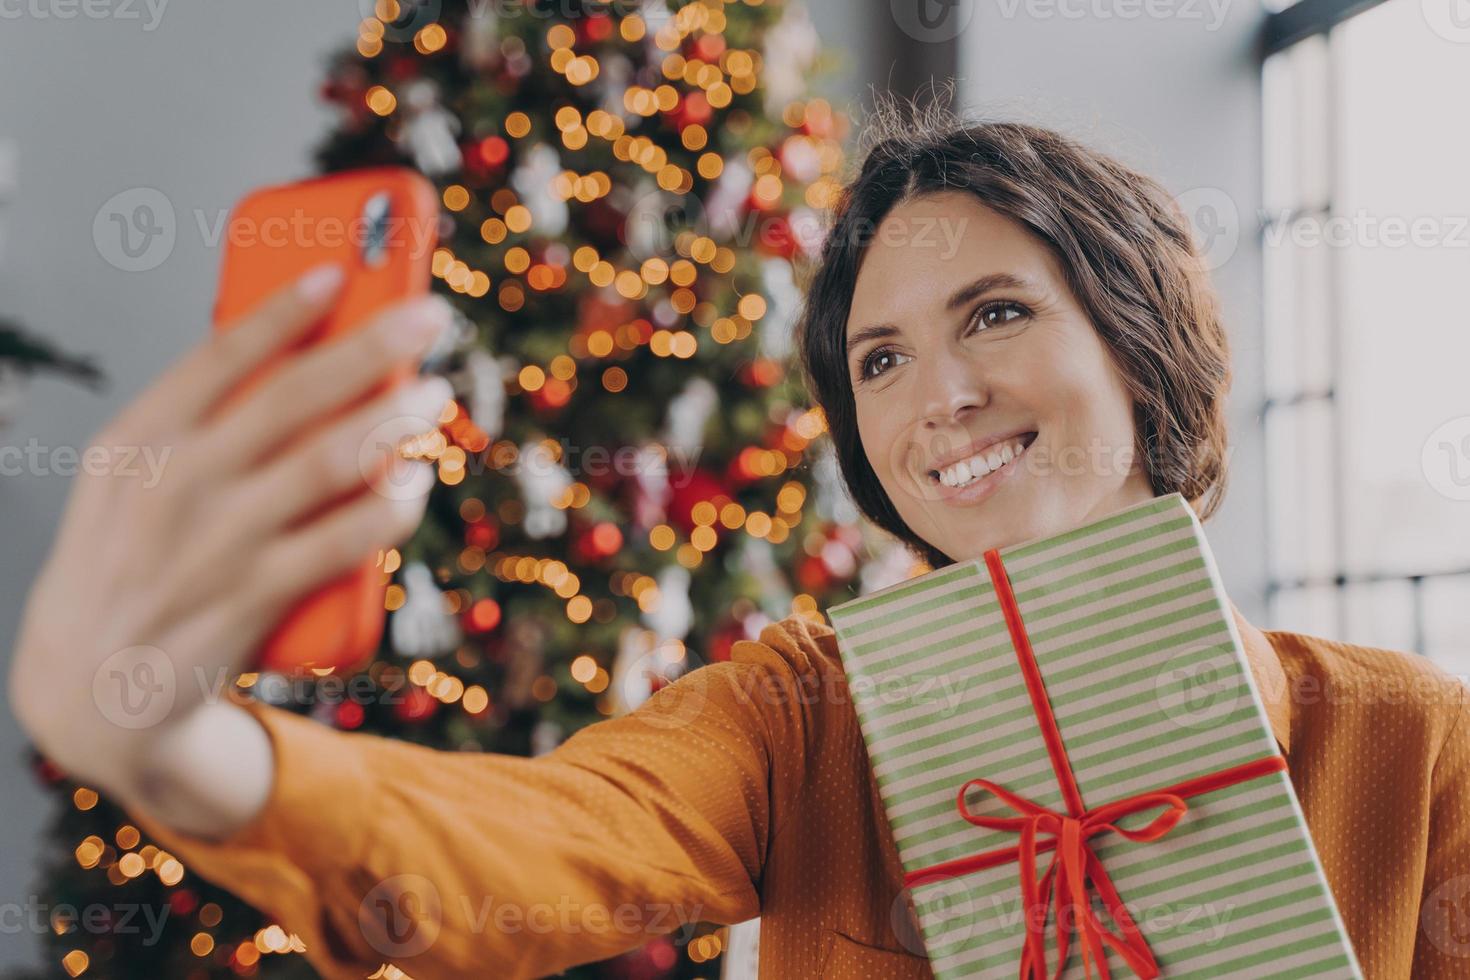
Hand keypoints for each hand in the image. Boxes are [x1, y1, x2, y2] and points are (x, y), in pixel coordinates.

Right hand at [7, 264, 453, 800]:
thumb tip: (313, 360)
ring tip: (436, 396)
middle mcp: (174, 485)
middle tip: (431, 317)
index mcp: (138, 441)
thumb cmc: (136, 557)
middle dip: (371, 346)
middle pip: (292, 396)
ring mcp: (214, 545)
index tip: (341, 271)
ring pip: (329, 463)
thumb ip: (203, 426)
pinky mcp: (251, 601)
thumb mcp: (135, 482)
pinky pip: (342, 543)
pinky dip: (390, 508)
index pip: (216, 354)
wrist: (91, 688)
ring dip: (396, 420)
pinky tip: (416, 482)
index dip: (284, 309)